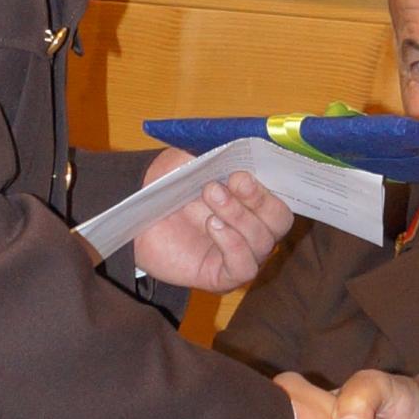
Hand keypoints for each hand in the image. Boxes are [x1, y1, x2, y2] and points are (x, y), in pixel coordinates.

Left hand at [129, 146, 294, 292]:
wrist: (137, 214)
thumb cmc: (171, 185)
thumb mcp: (192, 158)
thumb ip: (216, 150)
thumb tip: (237, 142)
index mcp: (255, 200)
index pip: (282, 196)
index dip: (268, 186)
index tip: (242, 172)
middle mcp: (256, 228)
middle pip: (279, 220)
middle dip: (257, 199)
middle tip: (229, 181)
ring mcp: (243, 254)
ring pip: (262, 242)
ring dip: (238, 216)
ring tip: (210, 196)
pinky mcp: (224, 277)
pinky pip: (244, 267)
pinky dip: (233, 244)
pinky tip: (213, 226)